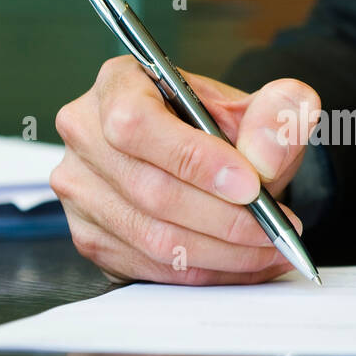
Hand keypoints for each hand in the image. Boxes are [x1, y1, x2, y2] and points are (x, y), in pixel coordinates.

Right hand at [51, 57, 319, 283]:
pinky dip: (207, 271)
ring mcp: (80, 189)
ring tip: (270, 248)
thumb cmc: (222, 130)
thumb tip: (264, 155)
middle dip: (225, 219)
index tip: (250, 186)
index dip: (195, 160)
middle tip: (276, 228)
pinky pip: (151, 268)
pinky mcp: (88, 236)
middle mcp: (86, 133)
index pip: (137, 124)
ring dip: (223, 252)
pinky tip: (245, 263)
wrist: (210, 162)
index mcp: (119, 84)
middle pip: (150, 191)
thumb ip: (275, 116)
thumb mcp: (259, 109)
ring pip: (153, 238)